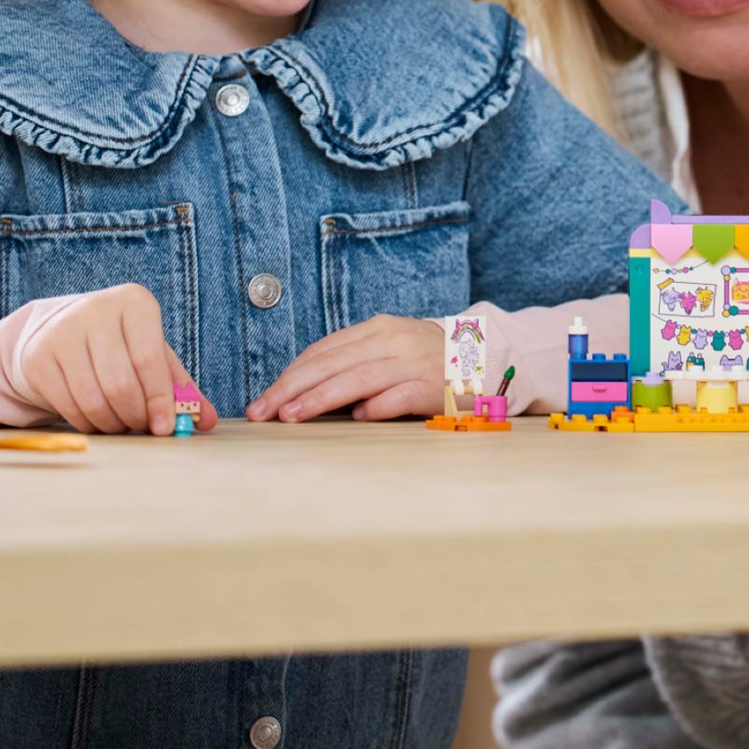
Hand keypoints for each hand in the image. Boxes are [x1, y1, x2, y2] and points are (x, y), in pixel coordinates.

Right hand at [20, 283, 216, 436]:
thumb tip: (205, 421)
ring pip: (93, 399)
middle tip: (142, 427)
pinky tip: (98, 421)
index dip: (160, 398)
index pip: (150, 358)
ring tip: (122, 424)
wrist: (64, 330)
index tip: (165, 427)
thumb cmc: (122, 345)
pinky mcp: (38, 358)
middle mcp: (95, 310)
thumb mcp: (154, 355)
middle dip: (135, 416)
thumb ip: (180, 387)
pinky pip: (68, 406)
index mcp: (133, 303)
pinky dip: (88, 424)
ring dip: (112, 424)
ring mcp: (62, 333)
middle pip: (120, 383)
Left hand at [247, 316, 444, 422]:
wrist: (484, 358)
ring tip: (292, 417)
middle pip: (331, 364)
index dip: (289, 376)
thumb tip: (303, 391)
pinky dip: (376, 407)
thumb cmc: (425, 360)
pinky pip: (398, 396)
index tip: (263, 399)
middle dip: (291, 389)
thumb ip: (352, 364)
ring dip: (320, 398)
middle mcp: (392, 341)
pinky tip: (356, 419)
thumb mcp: (387, 349)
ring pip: (357, 379)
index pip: (322, 352)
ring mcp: (413, 362)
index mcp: (376, 329)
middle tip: (263, 412)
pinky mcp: (433, 386)